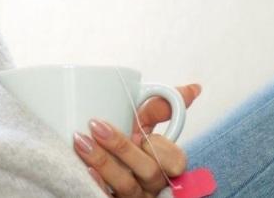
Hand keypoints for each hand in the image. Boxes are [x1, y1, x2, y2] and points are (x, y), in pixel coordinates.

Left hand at [74, 83, 201, 197]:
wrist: (100, 174)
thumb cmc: (126, 149)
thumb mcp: (141, 128)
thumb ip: (159, 109)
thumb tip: (193, 88)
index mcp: (163, 164)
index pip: (176, 160)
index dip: (162, 148)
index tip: (143, 134)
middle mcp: (152, 184)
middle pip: (150, 171)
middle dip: (124, 148)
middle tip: (96, 125)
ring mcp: (134, 196)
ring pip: (127, 186)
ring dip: (104, 162)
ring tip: (80, 141)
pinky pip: (107, 197)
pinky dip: (98, 183)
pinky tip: (86, 170)